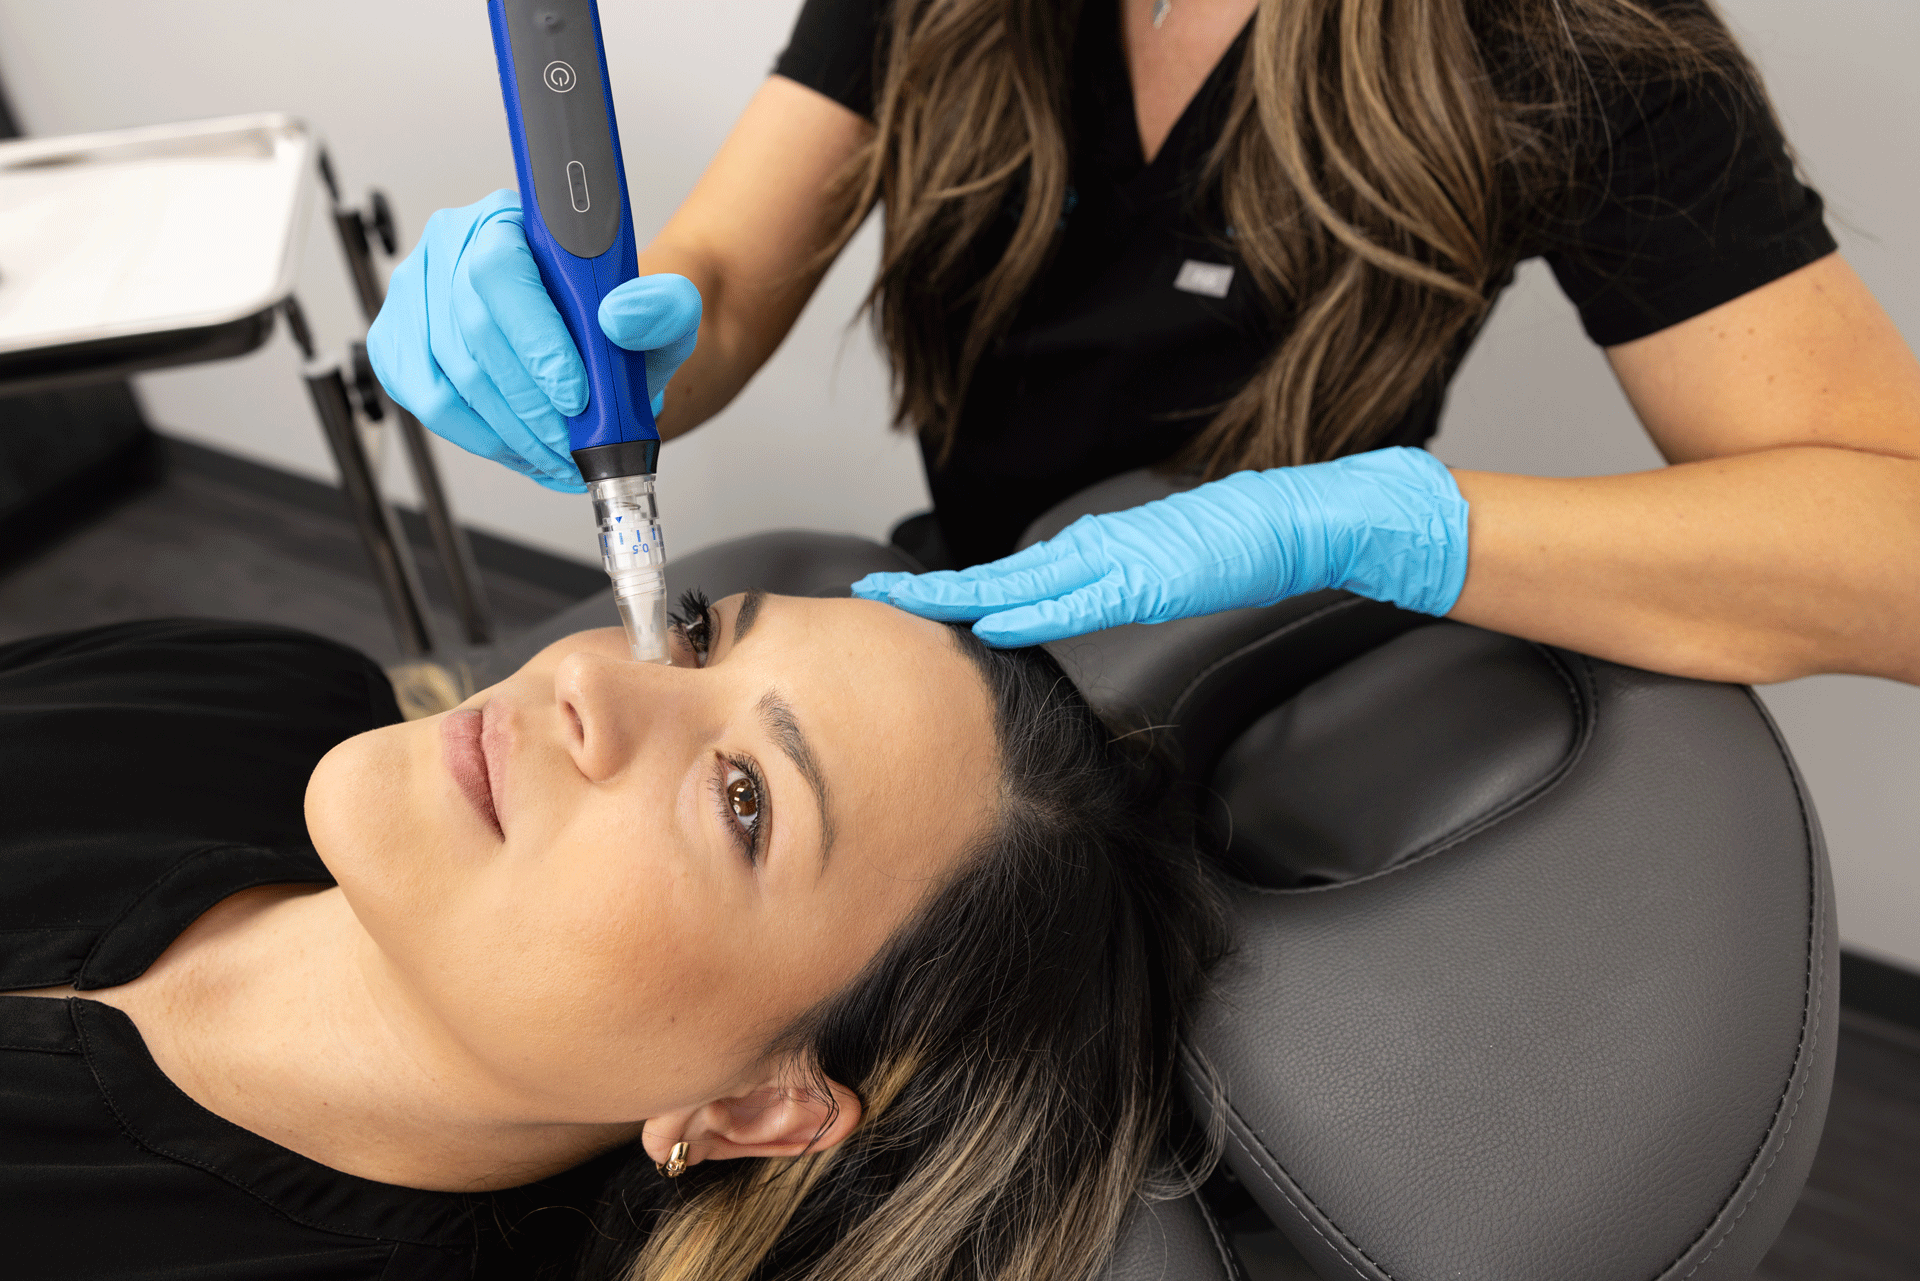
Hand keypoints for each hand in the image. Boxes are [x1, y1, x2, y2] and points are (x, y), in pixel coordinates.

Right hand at [367, 189, 699, 492]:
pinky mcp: (398, 345)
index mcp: (507, 219)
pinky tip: (521, 448)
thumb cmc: (620, 322)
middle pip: (471, 332)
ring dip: (509, 431)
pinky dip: (480, 437)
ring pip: (448, 377)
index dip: (535, 339)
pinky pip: (428, 403)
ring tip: (555, 454)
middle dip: (529, 404)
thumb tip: (619, 317)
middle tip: (571, 444)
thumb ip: (662, 309)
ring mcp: (415, 296)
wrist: (600, 347)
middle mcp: (449, 246)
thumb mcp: (664, 313)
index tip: (575, 395)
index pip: (500, 270)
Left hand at [852, 447, 1469, 645]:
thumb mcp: (1166, 568)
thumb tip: (1083, 600)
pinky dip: (1026, 613)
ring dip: (960, 597)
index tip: (907, 592)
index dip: (955, 585)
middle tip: (874, 592)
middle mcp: (1096, 550)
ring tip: (907, 603)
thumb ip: (1119, 583)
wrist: (1298, 518)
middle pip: (998, 576)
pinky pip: (1074, 602)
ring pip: (1021, 585)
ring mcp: (1119, 562)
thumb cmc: (1242, 542)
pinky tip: (991, 622)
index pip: (1012, 576)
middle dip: (933, 587)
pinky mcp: (1146, 579)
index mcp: (1098, 550)